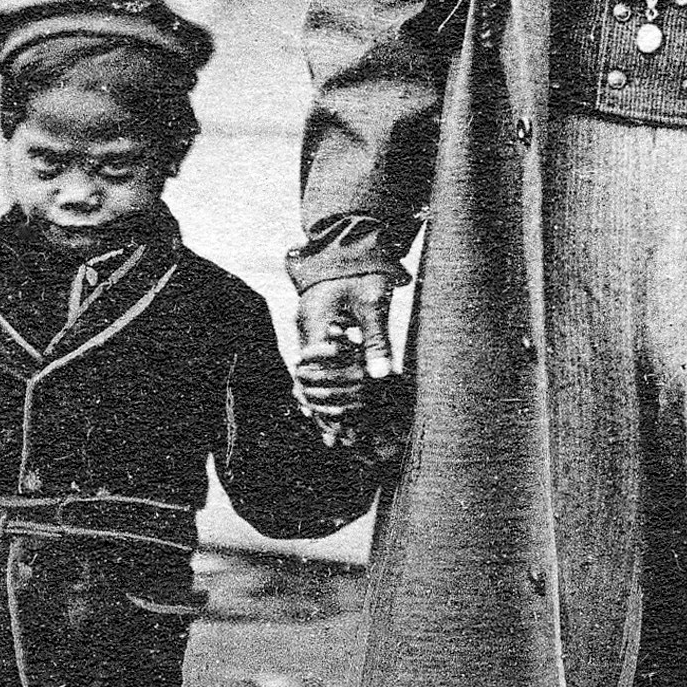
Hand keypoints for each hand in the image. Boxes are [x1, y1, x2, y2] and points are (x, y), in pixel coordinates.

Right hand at [295, 274, 396, 442]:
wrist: (349, 245)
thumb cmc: (363, 270)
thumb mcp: (373, 303)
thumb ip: (376, 341)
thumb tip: (381, 378)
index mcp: (316, 323)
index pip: (318, 372)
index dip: (330, 402)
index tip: (345, 429)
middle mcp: (305, 330)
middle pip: (309, 380)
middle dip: (325, 411)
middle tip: (343, 441)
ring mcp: (307, 330)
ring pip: (310, 376)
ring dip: (324, 403)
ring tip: (338, 437)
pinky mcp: (316, 330)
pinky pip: (316, 365)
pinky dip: (325, 386)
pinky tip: (335, 410)